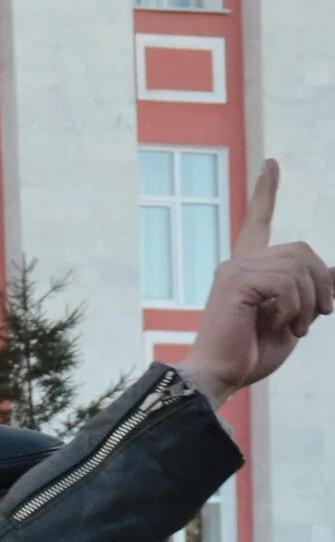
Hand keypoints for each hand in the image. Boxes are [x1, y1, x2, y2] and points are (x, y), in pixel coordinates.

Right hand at [177, 160, 334, 407]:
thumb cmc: (250, 355)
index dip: (266, 192)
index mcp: (248, 269)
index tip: (271, 163)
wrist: (219, 378)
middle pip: (301, 250)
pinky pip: (286, 282)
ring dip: (311, 301)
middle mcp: (238, 262)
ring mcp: (235, 270)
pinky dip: (297, 307)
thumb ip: (313, 291)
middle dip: (322, 283)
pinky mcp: (236, 282)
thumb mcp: (295, 317)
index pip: (258, 222)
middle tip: (320, 316)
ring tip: (299, 328)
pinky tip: (285, 326)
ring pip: (299, 265)